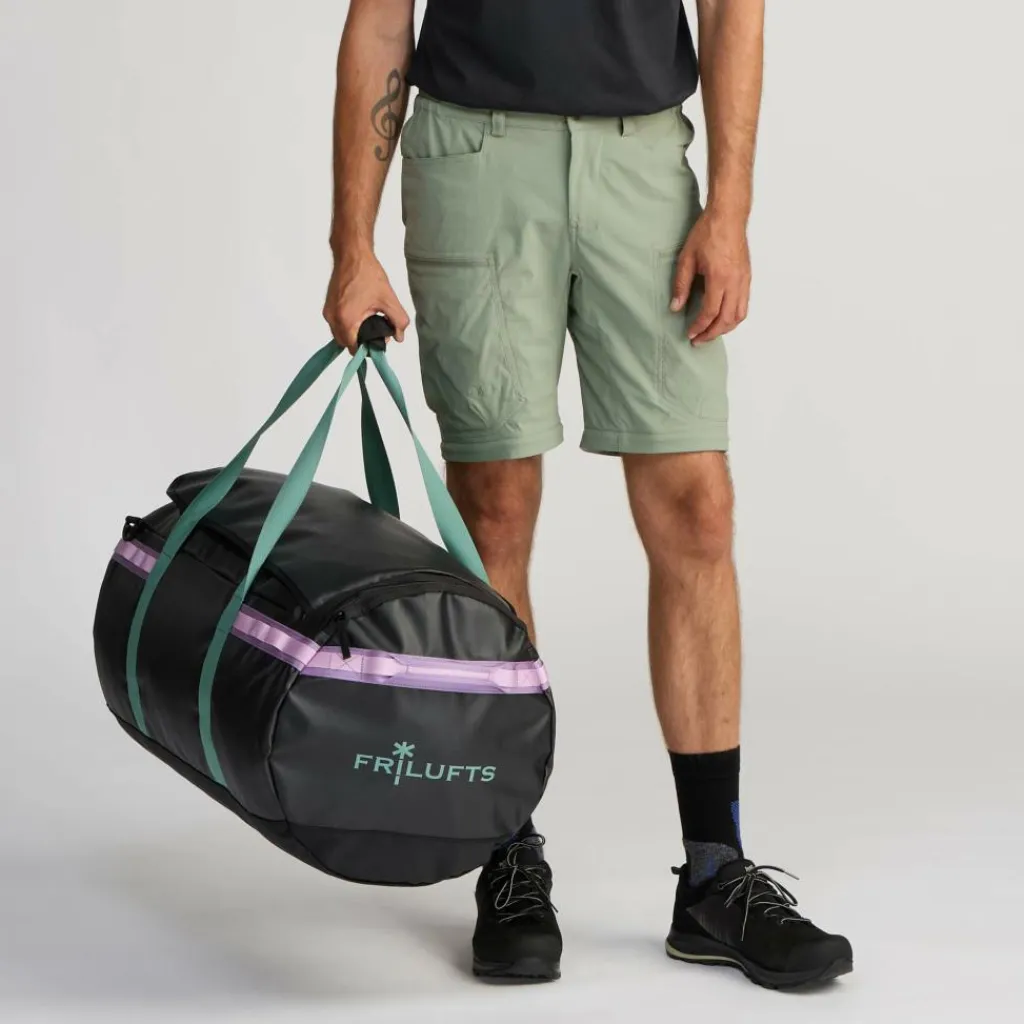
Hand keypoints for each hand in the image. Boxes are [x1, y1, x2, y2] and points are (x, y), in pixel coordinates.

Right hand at [323, 248, 409, 352]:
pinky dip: (347, 325)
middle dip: (361, 342)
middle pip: (346, 344)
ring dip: (354, 333)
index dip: (367, 349)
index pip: (354, 349)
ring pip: (340, 334)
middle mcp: (333, 319)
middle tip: (377, 331)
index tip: (379, 340)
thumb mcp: (389, 300)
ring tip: (370, 322)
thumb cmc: (368, 274)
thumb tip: (399, 337)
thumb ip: (398, 322)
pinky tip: (361, 315)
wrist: (352, 254)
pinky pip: (337, 324)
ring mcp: (328, 312)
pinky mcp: (328, 306)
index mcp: (346, 320)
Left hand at [671, 209, 750, 343]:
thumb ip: (681, 285)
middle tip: (698, 340)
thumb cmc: (707, 232)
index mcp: (719, 277)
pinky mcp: (747, 277)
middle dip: (712, 333)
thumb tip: (676, 307)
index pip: (710, 312)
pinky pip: (745, 305)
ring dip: (725, 328)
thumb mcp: (687, 258)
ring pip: (739, 315)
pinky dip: (735, 317)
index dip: (700, 326)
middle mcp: (735, 281)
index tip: (690, 334)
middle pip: (727, 319)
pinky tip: (723, 319)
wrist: (728, 215)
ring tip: (710, 333)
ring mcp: (744, 280)